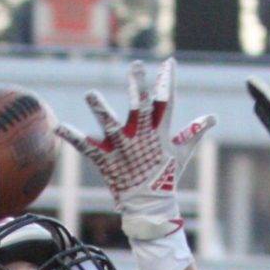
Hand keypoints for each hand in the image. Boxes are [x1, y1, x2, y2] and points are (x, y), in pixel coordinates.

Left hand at [54, 58, 213, 243]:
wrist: (150, 207)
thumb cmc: (166, 177)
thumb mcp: (182, 153)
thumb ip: (194, 132)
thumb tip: (212, 118)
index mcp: (159, 134)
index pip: (166, 103)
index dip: (168, 82)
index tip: (168, 62)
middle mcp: (141, 139)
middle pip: (140, 108)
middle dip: (138, 87)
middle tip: (135, 66)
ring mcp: (123, 150)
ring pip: (111, 126)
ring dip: (101, 110)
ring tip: (90, 94)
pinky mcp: (107, 161)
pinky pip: (87, 148)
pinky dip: (72, 137)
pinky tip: (58, 126)